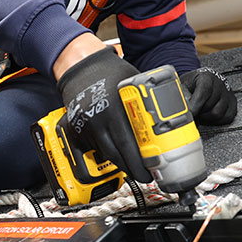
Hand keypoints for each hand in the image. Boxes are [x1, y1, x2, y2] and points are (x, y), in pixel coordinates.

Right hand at [56, 48, 152, 182]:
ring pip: (105, 154)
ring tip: (134, 167)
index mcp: (114, 108)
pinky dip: (105, 155)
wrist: (81, 67)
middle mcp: (98, 119)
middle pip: (117, 154)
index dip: (141, 162)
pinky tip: (115, 157)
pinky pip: (91, 150)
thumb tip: (166, 120)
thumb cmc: (109, 73)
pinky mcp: (74, 130)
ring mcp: (84, 126)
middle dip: (133, 168)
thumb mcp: (132, 84)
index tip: (152, 171)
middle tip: (145, 175)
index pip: (130, 144)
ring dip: (120, 163)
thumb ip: (144, 104)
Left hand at [180, 67, 236, 124]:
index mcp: (206, 77)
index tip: (190, 113)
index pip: (204, 91)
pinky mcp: (233, 102)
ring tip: (199, 114)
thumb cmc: (191, 83)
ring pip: (218, 113)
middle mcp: (219, 84)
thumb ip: (181, 94)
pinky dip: (217, 120)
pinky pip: (227, 117)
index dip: (196, 104)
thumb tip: (178, 106)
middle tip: (192, 113)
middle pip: (211, 106)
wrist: (201, 79)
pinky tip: (208, 116)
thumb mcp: (184, 83)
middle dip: (199, 113)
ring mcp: (227, 93)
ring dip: (206, 117)